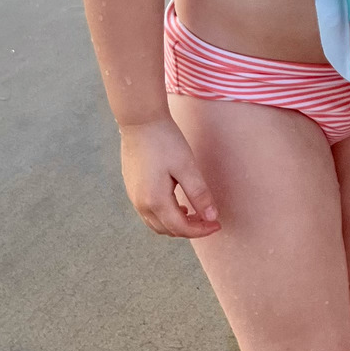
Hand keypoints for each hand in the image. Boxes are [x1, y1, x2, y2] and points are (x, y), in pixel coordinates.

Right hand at [118, 119, 219, 236]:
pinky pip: (149, 212)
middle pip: (167, 230)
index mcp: (155, 201)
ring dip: (176, 224)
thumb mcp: (186, 167)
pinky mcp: (132, 188)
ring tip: (193, 213)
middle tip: (208, 219)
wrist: (140, 120)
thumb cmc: (164, 141)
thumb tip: (212, 217)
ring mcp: (133, 196)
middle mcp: (141, 204)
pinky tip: (176, 203)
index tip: (217, 224)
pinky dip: (164, 215)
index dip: (201, 230)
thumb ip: (199, 194)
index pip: (181, 228)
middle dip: (189, 229)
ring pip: (156, 224)